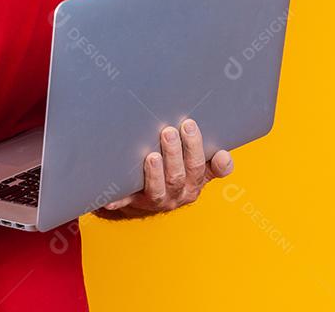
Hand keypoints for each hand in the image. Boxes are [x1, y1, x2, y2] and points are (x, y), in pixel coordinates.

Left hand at [100, 118, 233, 217]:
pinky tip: (110, 198)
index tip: (207, 142)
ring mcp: (157, 199)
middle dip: (175, 153)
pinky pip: (124, 202)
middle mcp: (178, 193)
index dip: (208, 158)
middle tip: (169, 131)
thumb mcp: (194, 164)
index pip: (204, 169)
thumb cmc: (175, 170)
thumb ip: (210, 158)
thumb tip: (224, 156)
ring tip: (152, 156)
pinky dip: (118, 200)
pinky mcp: (133, 203)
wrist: (148, 196)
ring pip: (159, 189)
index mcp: (195, 181)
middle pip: (179, 175)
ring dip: (155, 173)